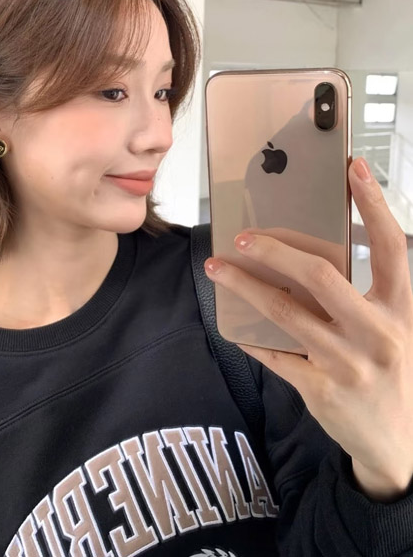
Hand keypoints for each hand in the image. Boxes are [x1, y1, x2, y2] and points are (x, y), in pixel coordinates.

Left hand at [204, 157, 412, 501]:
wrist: (396, 444)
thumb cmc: (388, 373)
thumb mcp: (389, 330)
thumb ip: (360, 297)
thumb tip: (304, 258)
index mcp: (400, 311)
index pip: (392, 247)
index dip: (375, 205)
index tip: (354, 168)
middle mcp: (377, 334)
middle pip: (322, 275)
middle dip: (277, 250)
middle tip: (245, 236)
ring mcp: (347, 364)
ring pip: (284, 311)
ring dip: (245, 285)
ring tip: (217, 268)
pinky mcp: (319, 388)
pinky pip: (273, 352)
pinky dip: (249, 333)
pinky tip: (231, 320)